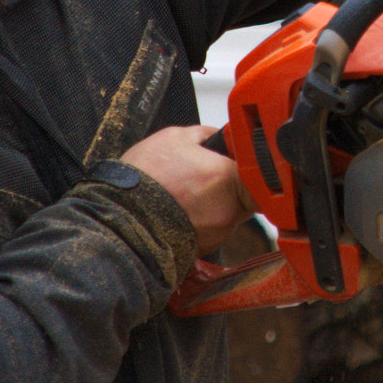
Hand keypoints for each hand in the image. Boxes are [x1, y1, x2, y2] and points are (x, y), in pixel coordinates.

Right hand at [121, 125, 255, 255]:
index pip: (261, 171)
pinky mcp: (208, 248)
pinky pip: (214, 229)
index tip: (241, 161)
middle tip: (208, 175)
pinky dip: (203, 221)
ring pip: (231, 212)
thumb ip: (204, 135)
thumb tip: (217, 134)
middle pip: (248, 193)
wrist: (121, 218)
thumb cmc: (144, 180)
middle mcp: (230, 208)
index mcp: (228, 177)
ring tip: (187, 193)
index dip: (252, 164)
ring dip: (217, 203)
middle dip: (233, 184)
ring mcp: (220, 231)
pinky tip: (182, 211)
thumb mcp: (173, 138)